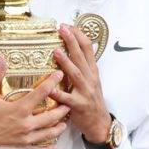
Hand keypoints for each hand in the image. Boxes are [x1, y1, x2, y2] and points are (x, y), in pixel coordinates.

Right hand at [0, 56, 69, 146]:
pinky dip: (49, 144)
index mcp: (19, 109)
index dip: (52, 82)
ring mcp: (25, 138)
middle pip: (52, 115)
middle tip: (69, 102)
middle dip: (63, 108)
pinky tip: (53, 143)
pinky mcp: (21, 148)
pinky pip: (40, 147)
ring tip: (65, 122)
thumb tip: (1, 58)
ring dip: (58, 126)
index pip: (42, 93)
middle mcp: (25, 125)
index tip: (59, 74)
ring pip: (49, 132)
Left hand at [49, 24, 110, 143]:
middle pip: (82, 57)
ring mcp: (85, 92)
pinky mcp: (79, 106)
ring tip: (56, 51)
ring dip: (66, 63)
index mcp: (92, 71)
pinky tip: (49, 87)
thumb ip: (84, 64)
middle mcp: (90, 79)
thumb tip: (79, 46)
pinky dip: (58, 93)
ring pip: (76, 75)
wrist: (99, 123)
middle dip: (72, 42)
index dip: (79, 35)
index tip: (69, 25)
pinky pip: (67, 98)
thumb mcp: (92, 80)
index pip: (88, 49)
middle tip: (63, 29)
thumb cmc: (91, 99)